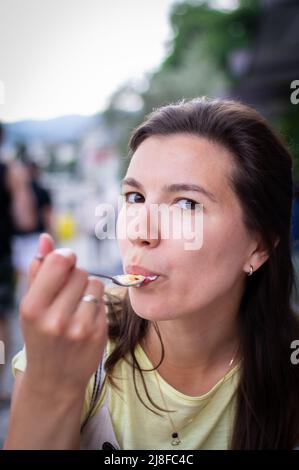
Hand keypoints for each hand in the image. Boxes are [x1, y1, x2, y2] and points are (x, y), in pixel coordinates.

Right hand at [20, 233, 107, 396]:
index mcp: (33, 308)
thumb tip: (46, 238)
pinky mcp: (98, 334)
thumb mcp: (31, 305)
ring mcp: (80, 328)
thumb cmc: (41, 334)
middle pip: (80, 271)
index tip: (64, 263)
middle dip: (75, 276)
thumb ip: (38, 270)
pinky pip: (104, 301)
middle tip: (66, 295)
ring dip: (88, 290)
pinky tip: (85, 320)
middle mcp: (55, 319)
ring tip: (76, 307)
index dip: (65, 257)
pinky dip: (96, 305)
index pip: (60, 261)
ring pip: (95, 283)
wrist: (54, 380)